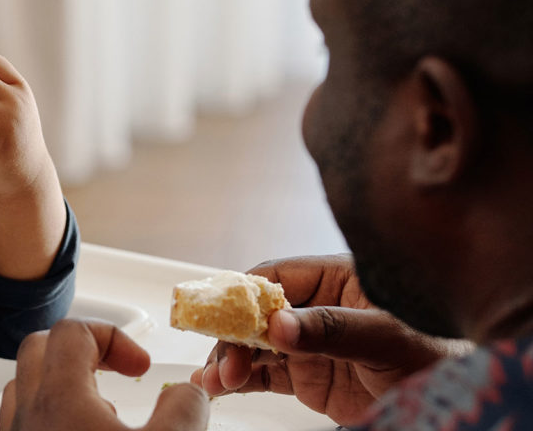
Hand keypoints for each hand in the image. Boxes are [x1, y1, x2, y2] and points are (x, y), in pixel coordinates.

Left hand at [1, 319, 208, 430]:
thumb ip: (184, 410)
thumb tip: (190, 393)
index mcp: (58, 399)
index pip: (73, 332)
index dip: (114, 337)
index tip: (140, 365)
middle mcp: (27, 417)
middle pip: (39, 349)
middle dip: (83, 350)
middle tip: (117, 371)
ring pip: (25, 387)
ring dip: (63, 383)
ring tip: (101, 407)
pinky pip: (23, 423)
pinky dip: (51, 417)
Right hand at [190, 255, 465, 425]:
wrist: (459, 398)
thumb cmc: (439, 352)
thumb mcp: (387, 336)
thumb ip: (332, 328)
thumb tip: (279, 324)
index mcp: (335, 278)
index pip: (276, 277)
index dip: (244, 296)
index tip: (224, 316)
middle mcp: (316, 306)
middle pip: (257, 314)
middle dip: (233, 335)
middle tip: (224, 361)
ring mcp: (310, 343)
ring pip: (255, 345)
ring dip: (230, 359)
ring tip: (216, 379)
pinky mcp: (308, 375)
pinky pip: (265, 373)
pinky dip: (240, 379)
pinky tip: (220, 385)